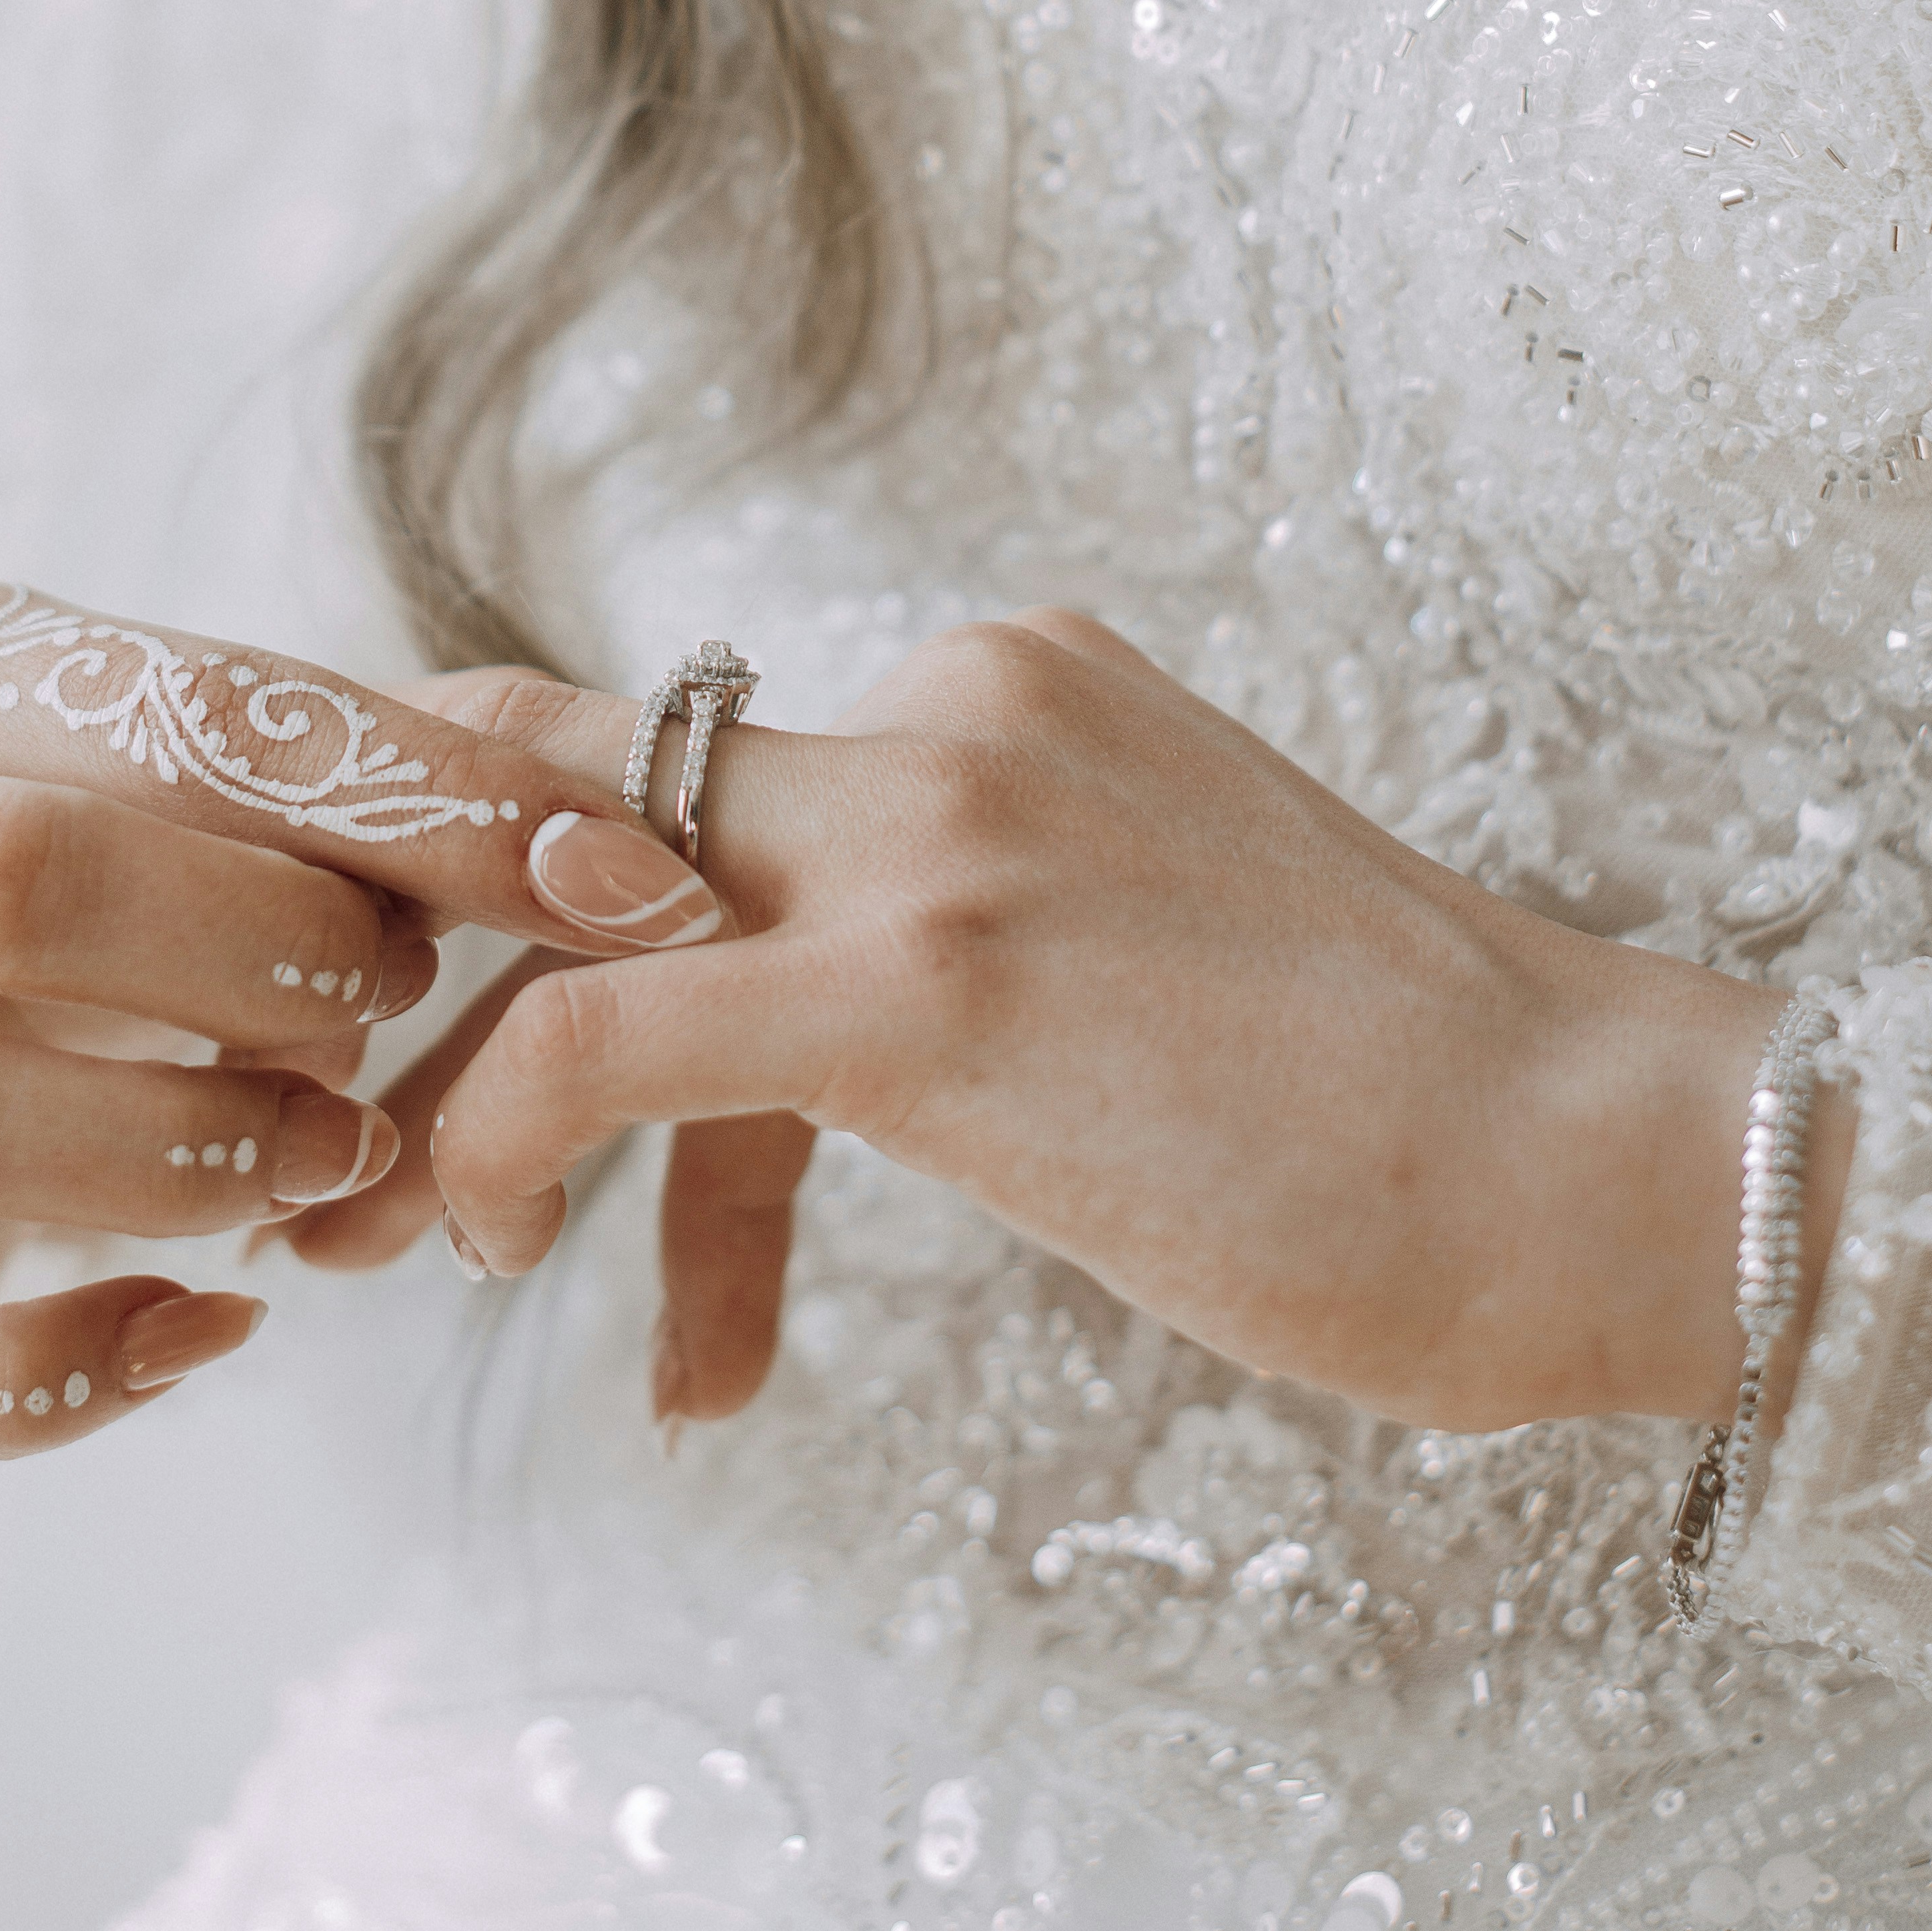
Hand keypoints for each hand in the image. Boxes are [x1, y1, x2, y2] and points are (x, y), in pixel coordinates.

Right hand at [0, 571, 723, 1451]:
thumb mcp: (244, 790)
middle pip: (8, 887)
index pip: (191, 717)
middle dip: (255, 965)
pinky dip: (49, 1376)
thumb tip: (640, 886)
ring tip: (322, 1149)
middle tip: (384, 1022)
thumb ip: (412, 808)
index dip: (430, 812)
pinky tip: (202, 1329)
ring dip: (171, 1156)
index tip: (631, 892)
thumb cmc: (123, 858)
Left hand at [427, 614, 1851, 1442]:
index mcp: (1011, 683)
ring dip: (439, 1076)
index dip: (539, 884)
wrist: (1603, 1162)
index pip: (700, 775)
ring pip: (558, 899)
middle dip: (408, 916)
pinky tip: (504, 1247)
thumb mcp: (1145, 953)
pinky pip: (600, 1031)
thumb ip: (970, 940)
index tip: (462, 1021)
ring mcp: (939, 827)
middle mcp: (956, 704)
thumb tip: (813, 1057)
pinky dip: (497, 1132)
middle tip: (328, 1091)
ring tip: (412, 1243)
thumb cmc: (1401, 1120)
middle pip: (566, 776)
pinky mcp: (926, 983)